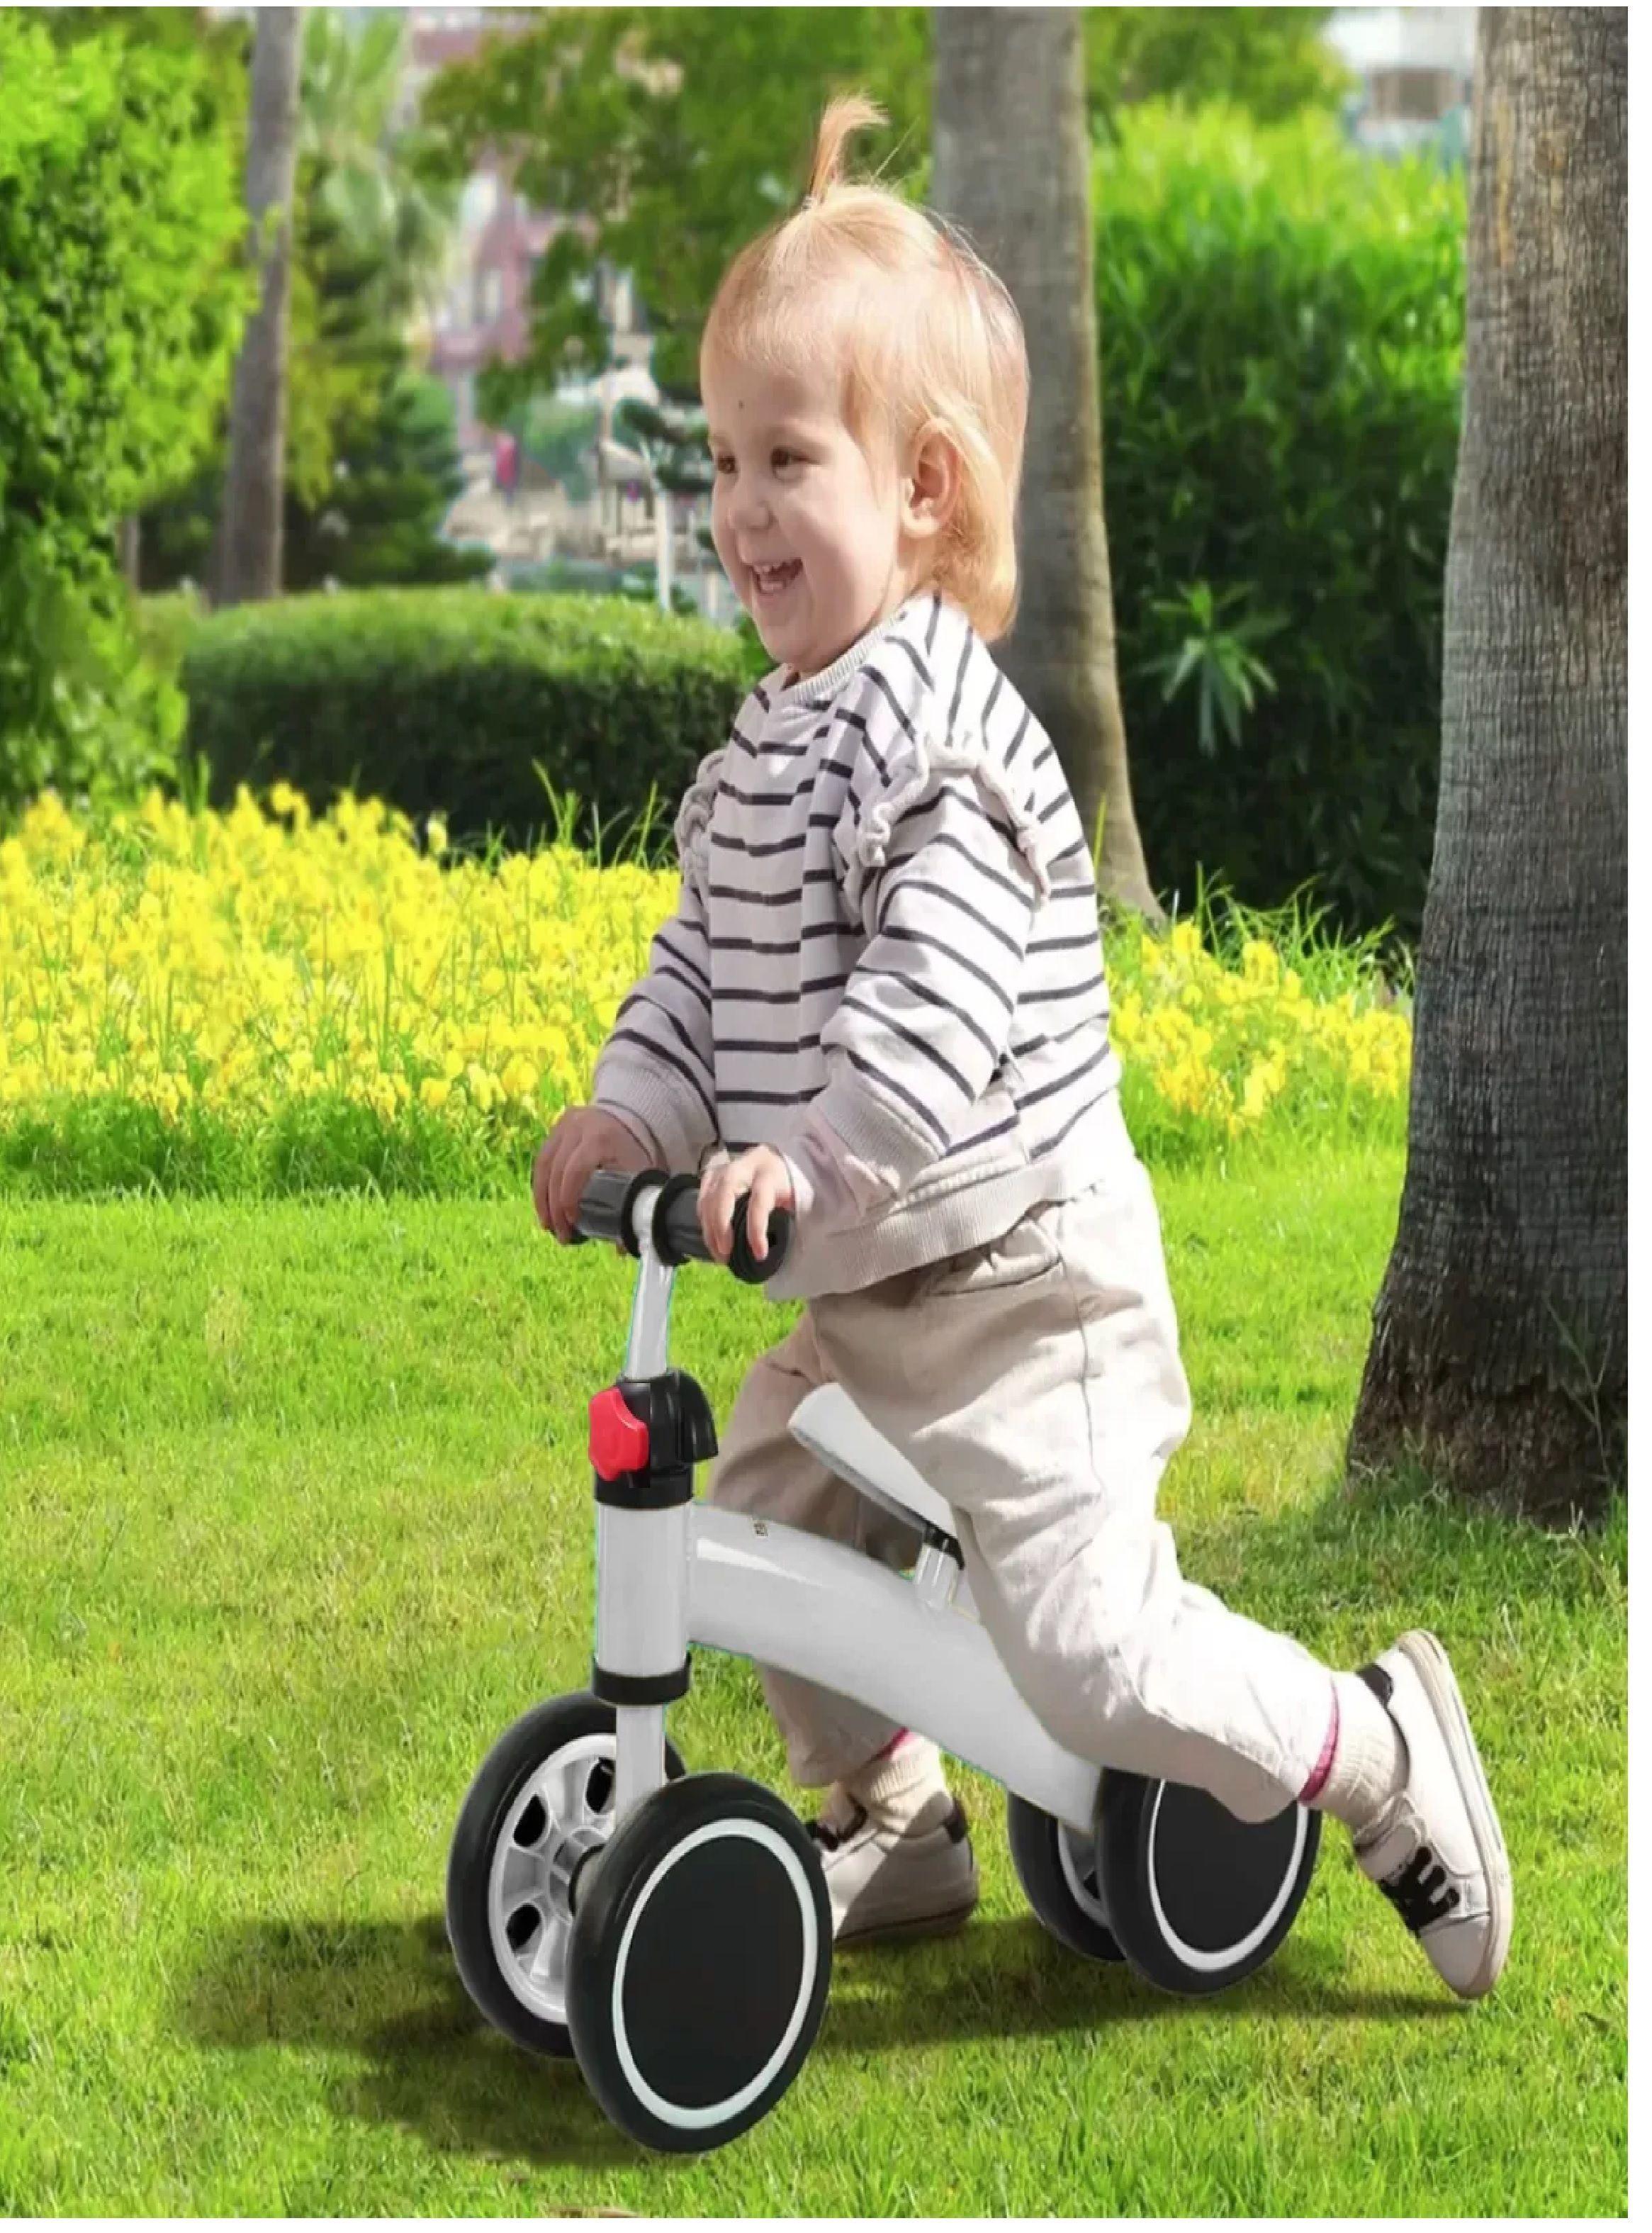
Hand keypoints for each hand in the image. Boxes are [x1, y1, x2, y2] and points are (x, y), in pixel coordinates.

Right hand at [532, 1105, 653, 1242]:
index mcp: (600, 1137)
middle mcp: (578, 1127)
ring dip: (542, 1199)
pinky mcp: (554, 1130)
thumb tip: (622, 1249)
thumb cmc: (634, 1151)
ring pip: (543, 1165)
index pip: (576, 1170)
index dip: (569, 1199)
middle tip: (561, 1234)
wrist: (628, 1117)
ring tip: (547, 1225)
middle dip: (555, 1207)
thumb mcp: (638, 1173)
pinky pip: (541, 1160)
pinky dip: (540, 1185)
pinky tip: (543, 1206)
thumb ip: (632, 1205)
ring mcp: (563, 1126)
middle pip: (556, 1170)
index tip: (572, 1223)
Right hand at [698, 1145, 795, 1266]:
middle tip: (725, 1253)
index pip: (759, 1202)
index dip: (757, 1230)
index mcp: (769, 1174)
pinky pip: (702, 1196)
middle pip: (724, 1193)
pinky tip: (710, 1236)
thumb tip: (778, 1245)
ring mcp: (725, 1168)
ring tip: (718, 1253)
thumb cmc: (787, 1183)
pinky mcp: (714, 1173)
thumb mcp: (796, 1197)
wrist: (776, 1159)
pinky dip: (704, 1218)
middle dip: (721, 1226)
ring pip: (709, 1196)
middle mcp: (744, 1167)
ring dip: (709, 1228)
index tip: (759, 1254)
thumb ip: (788, 1217)